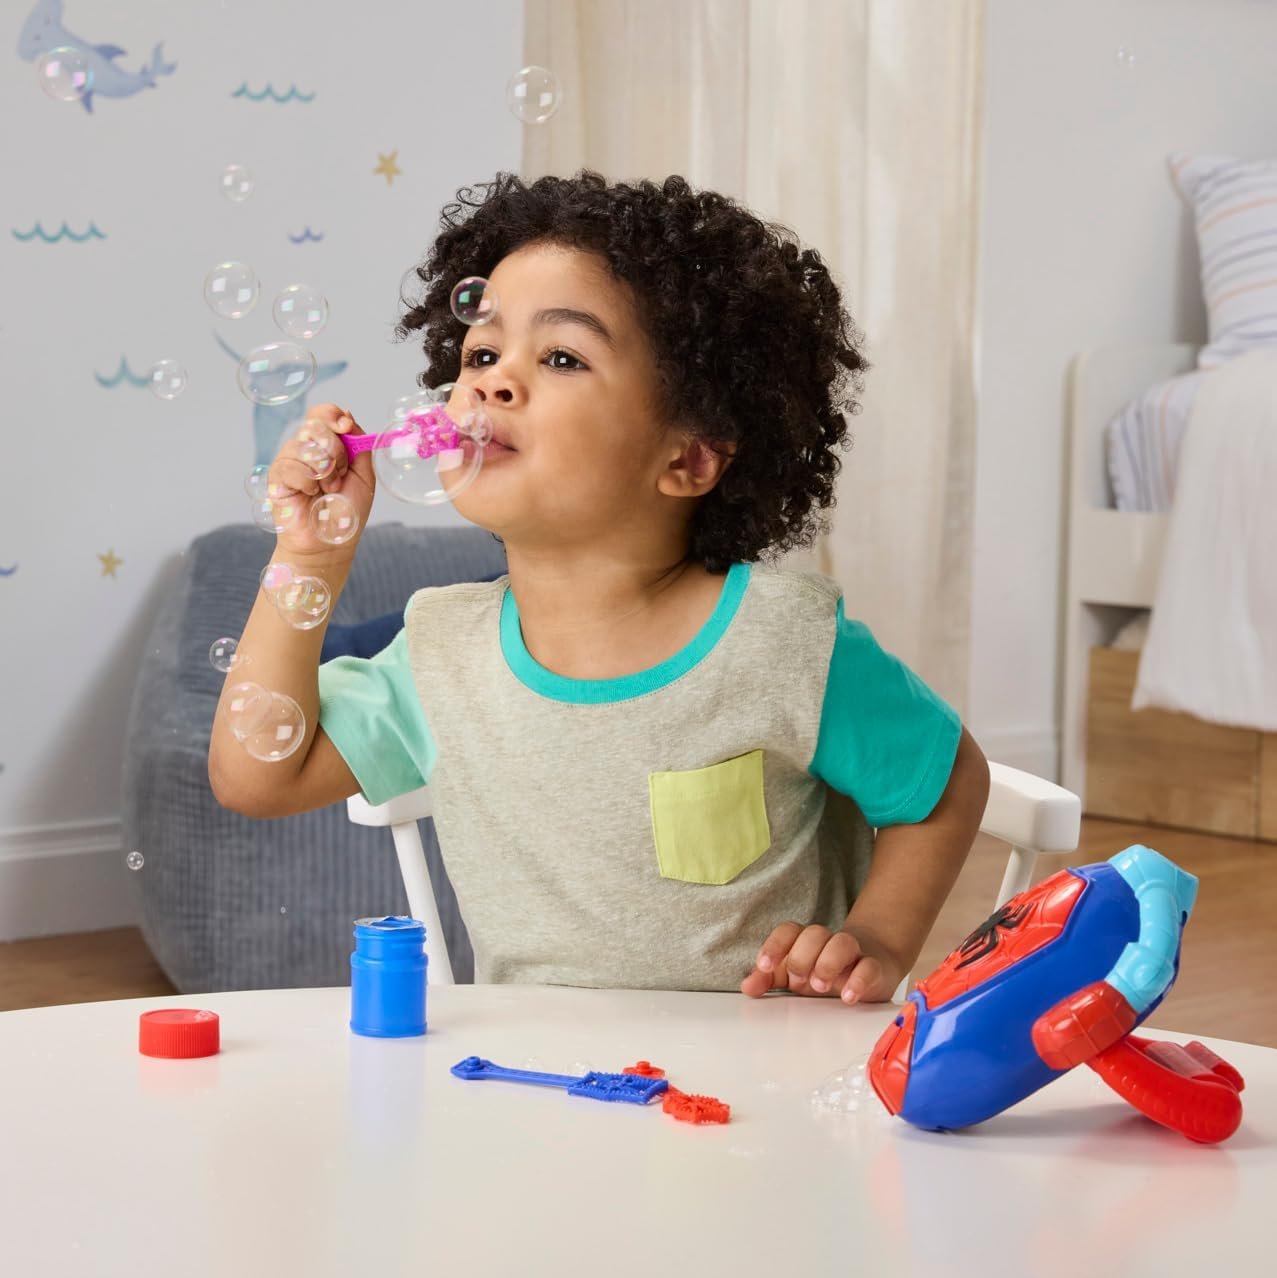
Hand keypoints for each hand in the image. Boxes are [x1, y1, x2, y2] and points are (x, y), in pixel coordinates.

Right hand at [265, 404, 374, 559]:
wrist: (331, 541)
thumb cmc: (347, 510)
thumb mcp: (364, 474)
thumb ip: (359, 444)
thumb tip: (347, 416)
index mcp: (326, 444)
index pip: (322, 413)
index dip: (333, 415)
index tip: (346, 427)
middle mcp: (305, 448)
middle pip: (314, 426)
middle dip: (335, 451)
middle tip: (339, 476)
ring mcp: (289, 461)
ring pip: (303, 446)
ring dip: (324, 471)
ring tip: (328, 490)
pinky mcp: (276, 478)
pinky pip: (291, 467)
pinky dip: (307, 483)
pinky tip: (310, 495)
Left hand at [740, 922, 907, 1004]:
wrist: (872, 964)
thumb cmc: (826, 971)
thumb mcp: (795, 977)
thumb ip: (770, 980)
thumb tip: (748, 986)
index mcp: (805, 941)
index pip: (788, 931)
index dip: (775, 945)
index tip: (765, 965)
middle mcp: (828, 943)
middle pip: (814, 934)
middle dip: (802, 957)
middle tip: (800, 981)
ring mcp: (853, 953)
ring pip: (842, 943)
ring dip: (828, 963)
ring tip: (820, 985)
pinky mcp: (874, 968)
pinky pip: (869, 967)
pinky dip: (858, 980)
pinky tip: (848, 996)